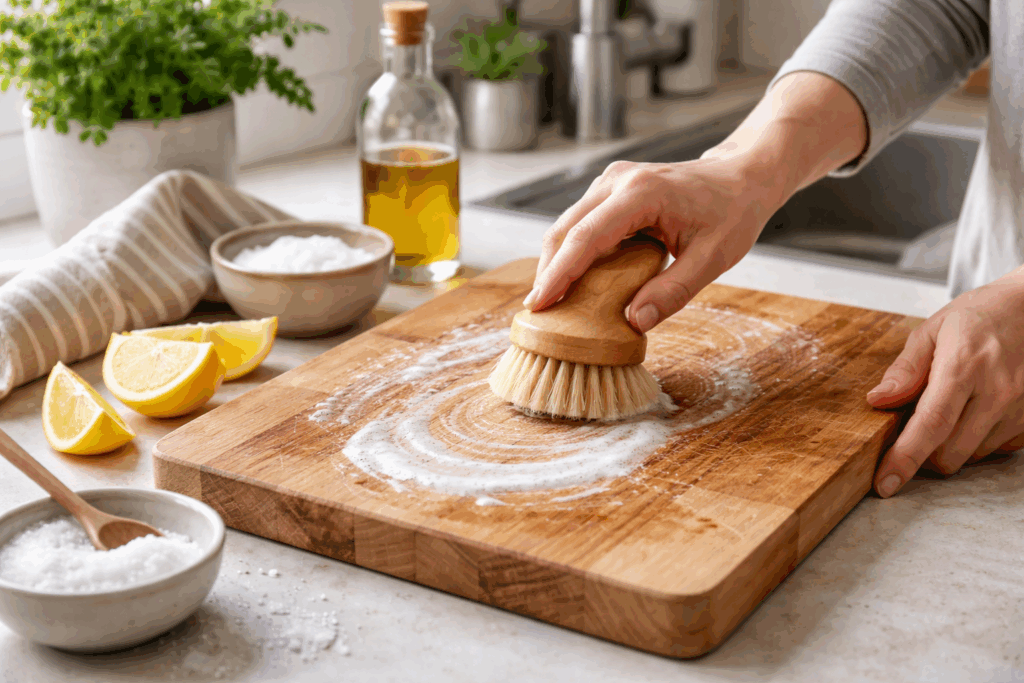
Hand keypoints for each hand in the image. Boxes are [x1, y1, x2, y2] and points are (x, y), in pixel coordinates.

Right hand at [523, 72, 867, 332]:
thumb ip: (673, 291)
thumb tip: (632, 322)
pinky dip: (570, 251)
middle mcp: (618, 180)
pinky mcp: (610, 188)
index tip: (539, 305)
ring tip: (550, 302)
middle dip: (548, 272)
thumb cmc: (733, 213)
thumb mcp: (713, 258)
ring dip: (556, 262)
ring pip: (566, 224)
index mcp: (642, 193)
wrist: (741, 176)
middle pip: (565, 229)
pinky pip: (580, 221)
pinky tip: (572, 280)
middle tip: (538, 313)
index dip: (559, 274)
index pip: (586, 238)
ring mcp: (611, 180)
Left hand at [868, 270, 1023, 496]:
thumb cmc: (981, 316)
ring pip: (975, 456)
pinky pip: (1001, 449)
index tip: (885, 483)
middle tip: (916, 430)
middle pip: (951, 452)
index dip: (905, 458)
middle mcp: (998, 391)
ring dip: (954, 445)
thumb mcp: (933, 330)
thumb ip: (906, 369)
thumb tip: (878, 400)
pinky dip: (982, 440)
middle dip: (924, 454)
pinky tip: (979, 412)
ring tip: (955, 409)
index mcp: (964, 366)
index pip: (930, 424)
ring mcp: (1022, 407)